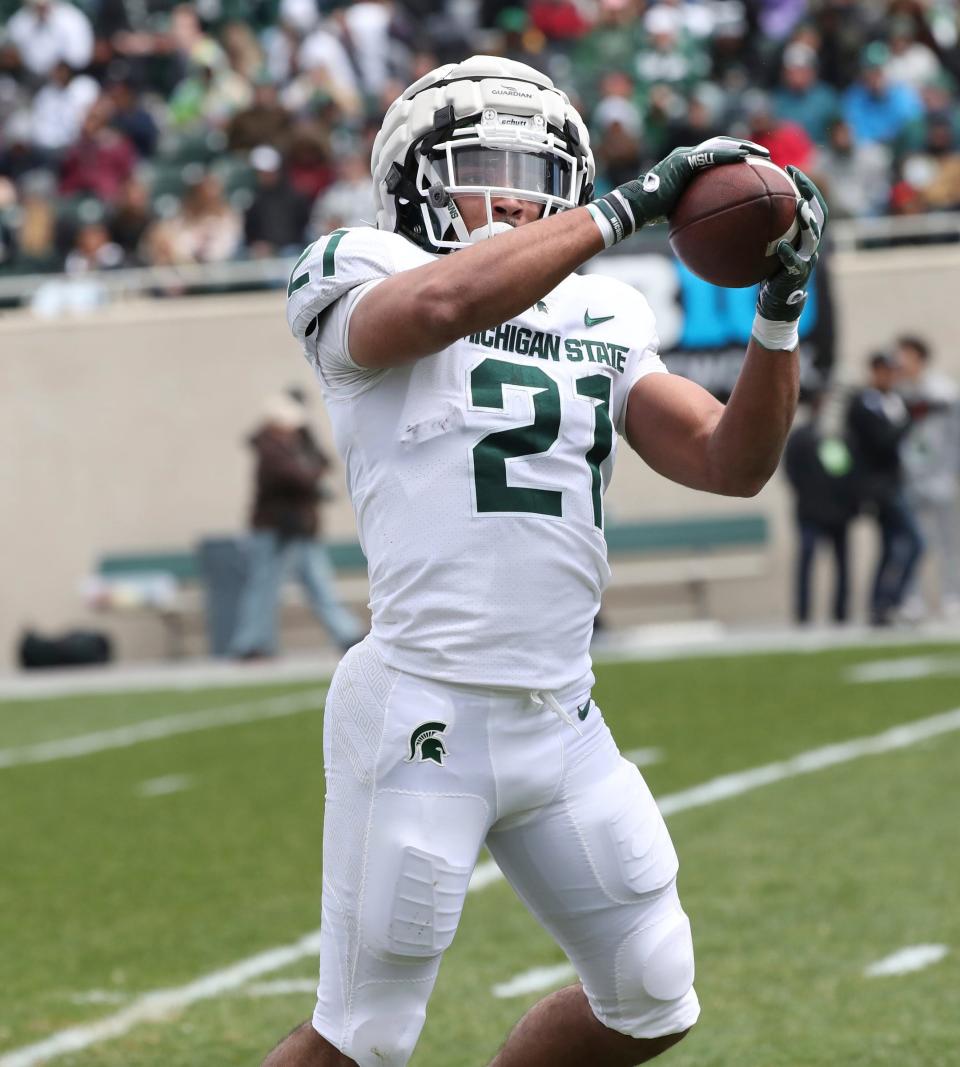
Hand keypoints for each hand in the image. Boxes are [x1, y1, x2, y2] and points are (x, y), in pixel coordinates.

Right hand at [588, 137, 769, 242]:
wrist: (635, 208)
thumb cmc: (650, 214)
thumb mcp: (676, 212)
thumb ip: (692, 212)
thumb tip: (707, 228)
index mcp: (684, 164)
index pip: (712, 155)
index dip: (732, 156)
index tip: (751, 162)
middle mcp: (684, 156)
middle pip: (720, 145)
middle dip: (742, 147)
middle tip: (764, 155)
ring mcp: (683, 157)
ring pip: (719, 146)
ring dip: (742, 148)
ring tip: (762, 154)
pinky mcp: (682, 162)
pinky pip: (711, 157)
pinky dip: (729, 156)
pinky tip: (745, 159)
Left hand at [756, 167, 827, 323]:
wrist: (776, 303)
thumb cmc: (767, 274)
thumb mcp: (762, 248)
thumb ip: (757, 230)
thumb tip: (732, 208)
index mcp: (804, 234)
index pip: (811, 203)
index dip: (804, 185)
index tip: (790, 167)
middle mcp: (811, 244)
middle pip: (820, 213)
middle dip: (811, 193)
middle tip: (797, 178)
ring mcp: (808, 259)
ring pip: (815, 236)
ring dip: (809, 221)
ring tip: (800, 206)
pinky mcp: (799, 276)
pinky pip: (797, 263)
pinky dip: (790, 255)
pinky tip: (781, 247)